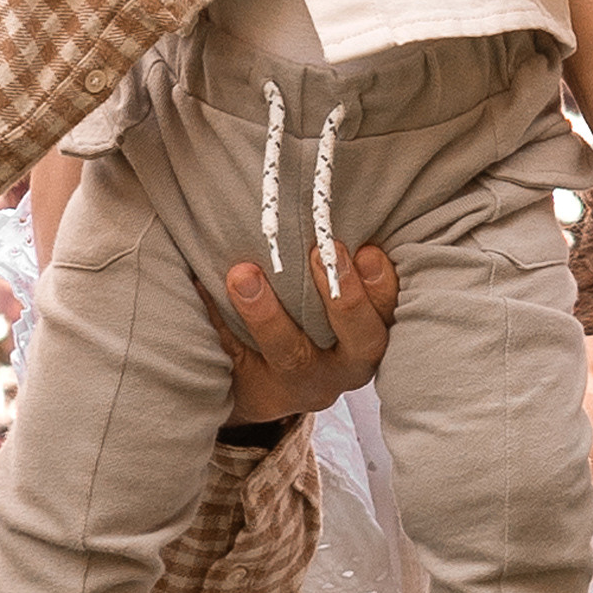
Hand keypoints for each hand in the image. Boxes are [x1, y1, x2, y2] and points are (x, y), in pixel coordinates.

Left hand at [204, 238, 399, 424]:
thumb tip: (330, 201)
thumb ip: (343, 263)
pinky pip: (236, 357)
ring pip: (290, 353)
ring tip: (242, 274)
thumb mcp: (336, 300)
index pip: (391, 313)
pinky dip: (218, 321)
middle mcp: (344, 366)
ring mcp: (301, 382)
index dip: (383, 287)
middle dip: (344, 297)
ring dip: (267, 314)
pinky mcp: (257, 391)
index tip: (367, 249)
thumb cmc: (311, 318)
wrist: (265, 382)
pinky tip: (200, 287)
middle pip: (360, 341)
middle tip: (321, 251)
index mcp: (371, 337)